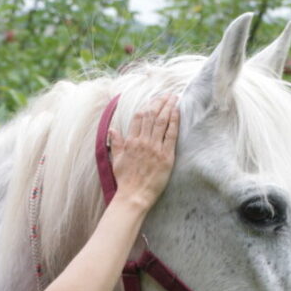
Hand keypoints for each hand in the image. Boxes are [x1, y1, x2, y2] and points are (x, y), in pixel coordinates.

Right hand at [107, 92, 179, 209]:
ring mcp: (154, 148)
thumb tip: (113, 130)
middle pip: (152, 115)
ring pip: (161, 121)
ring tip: (174, 98)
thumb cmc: (125, 180)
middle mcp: (142, 142)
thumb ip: (116, 143)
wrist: (134, 195)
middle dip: (160, 102)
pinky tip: (177, 112)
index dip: (148, 106)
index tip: (154, 100)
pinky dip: (174, 121)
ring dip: (168, 107)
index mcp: (131, 142)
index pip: (139, 117)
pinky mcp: (165, 156)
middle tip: (168, 94)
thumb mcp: (117, 160)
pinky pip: (170, 134)